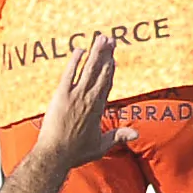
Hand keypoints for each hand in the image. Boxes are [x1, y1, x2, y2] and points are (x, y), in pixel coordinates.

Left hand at [36, 36, 136, 168]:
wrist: (55, 154)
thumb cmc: (76, 153)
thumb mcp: (101, 146)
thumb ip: (118, 137)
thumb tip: (137, 133)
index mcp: (98, 109)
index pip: (107, 84)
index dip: (110, 69)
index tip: (113, 57)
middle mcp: (89, 99)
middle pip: (101, 72)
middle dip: (106, 54)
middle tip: (111, 40)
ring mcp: (75, 95)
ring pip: (88, 69)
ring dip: (95, 52)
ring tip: (101, 38)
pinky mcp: (61, 95)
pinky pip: (69, 73)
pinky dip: (75, 61)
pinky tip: (80, 49)